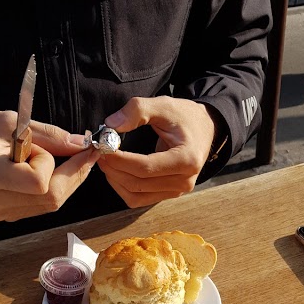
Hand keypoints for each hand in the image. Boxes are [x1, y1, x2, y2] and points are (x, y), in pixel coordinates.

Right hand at [0, 110, 97, 221]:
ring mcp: (0, 212)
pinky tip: (54, 170)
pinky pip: (41, 206)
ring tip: (71, 157)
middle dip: (74, 173)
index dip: (50, 164)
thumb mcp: (10, 121)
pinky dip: (54, 188)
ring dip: (67, 180)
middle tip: (86, 151)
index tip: (48, 145)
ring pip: (50, 204)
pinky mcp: (6, 215)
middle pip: (51, 198)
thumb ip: (48, 135)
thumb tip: (81, 144)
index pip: (37, 182)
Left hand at [97, 96, 216, 208]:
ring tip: (106, 161)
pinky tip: (116, 172)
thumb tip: (111, 124)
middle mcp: (184, 181)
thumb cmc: (185, 117)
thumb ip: (138, 110)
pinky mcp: (168, 194)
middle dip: (113, 169)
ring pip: (136, 195)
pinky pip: (139, 199)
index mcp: (187, 159)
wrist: (204, 129)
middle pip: (138, 183)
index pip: (145, 167)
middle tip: (99, 152)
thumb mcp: (164, 105)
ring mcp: (177, 191)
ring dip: (115, 180)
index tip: (103, 147)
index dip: (120, 160)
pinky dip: (123, 188)